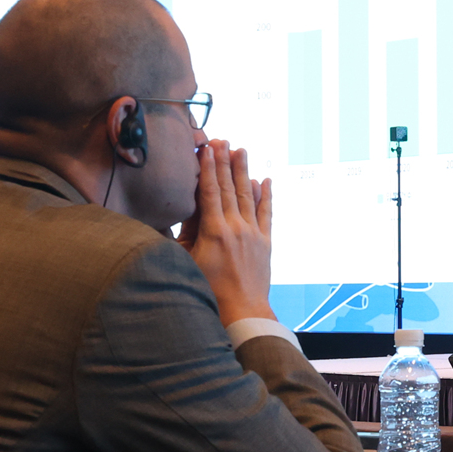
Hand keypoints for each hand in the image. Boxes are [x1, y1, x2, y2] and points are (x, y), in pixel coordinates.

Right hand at [176, 140, 275, 322]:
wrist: (241, 312)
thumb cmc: (208, 290)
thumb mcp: (187, 260)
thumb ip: (186, 232)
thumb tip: (186, 206)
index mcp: (215, 230)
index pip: (210, 190)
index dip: (208, 166)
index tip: (207, 147)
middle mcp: (237, 227)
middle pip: (230, 187)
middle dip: (225, 161)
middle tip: (223, 139)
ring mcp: (254, 234)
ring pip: (248, 196)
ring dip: (244, 171)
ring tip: (241, 150)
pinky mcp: (265, 243)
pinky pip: (266, 214)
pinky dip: (265, 196)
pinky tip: (265, 181)